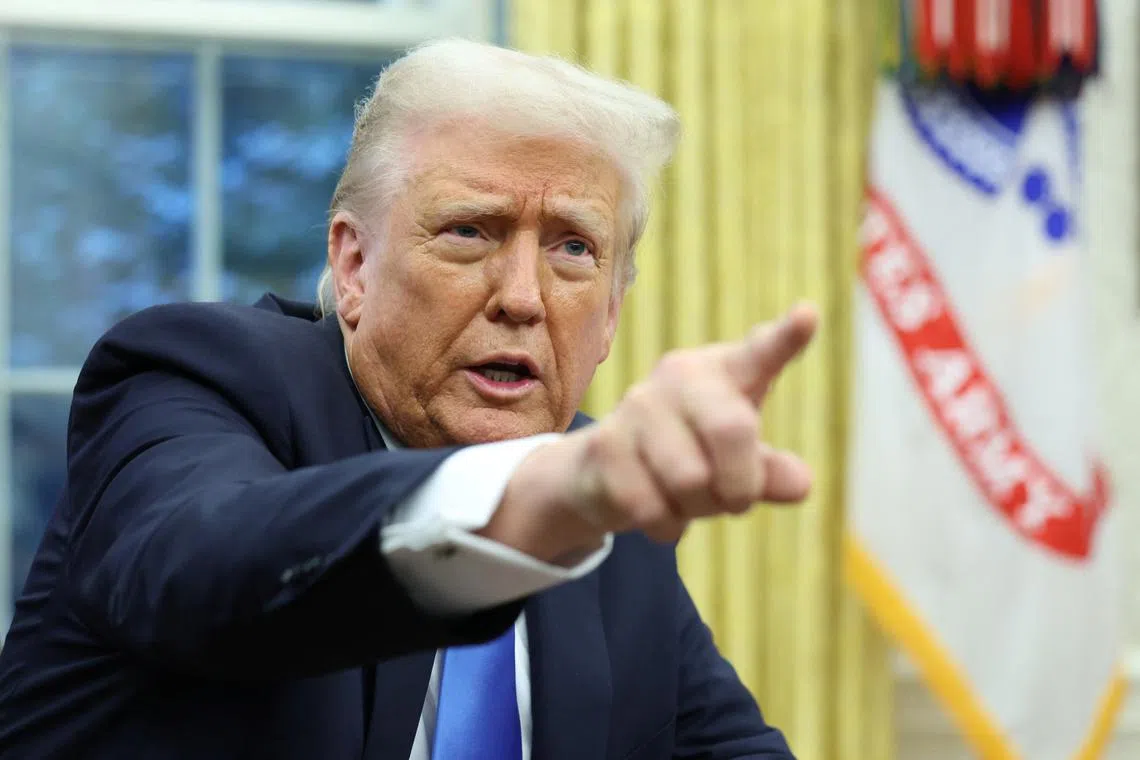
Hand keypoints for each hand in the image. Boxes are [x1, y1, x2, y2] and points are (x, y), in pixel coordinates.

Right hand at [486, 304, 817, 562]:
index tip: (807, 317)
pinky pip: (653, 507)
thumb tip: (800, 484)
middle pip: (733, 431)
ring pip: (691, 480)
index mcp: (722, 373)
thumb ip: (771, 472)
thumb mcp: (737, 461)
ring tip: (686, 499)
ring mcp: (637, 406)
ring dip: (698, 509)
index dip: (785, 338)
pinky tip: (656, 508)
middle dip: (740, 485)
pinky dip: (666, 525)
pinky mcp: (605, 446)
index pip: (760, 353)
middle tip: (734, 501)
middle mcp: (679, 377)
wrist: (604, 470)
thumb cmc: (688, 455)